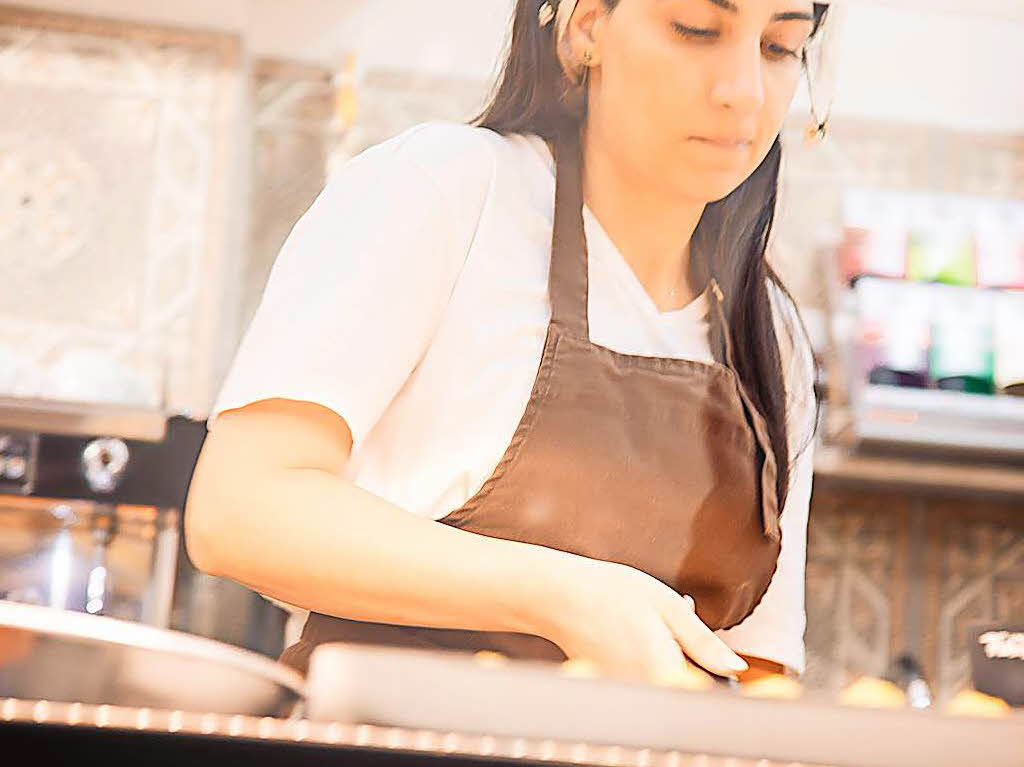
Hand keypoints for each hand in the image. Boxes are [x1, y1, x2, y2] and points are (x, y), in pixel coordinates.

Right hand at [538, 557, 748, 682]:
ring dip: (668, 663)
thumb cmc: (608, 594)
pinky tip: (635, 638)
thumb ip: (705, 642)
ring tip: (650, 631)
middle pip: (686, 689)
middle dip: (691, 663)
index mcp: (665, 673)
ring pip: (664, 685)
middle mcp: (645, 692)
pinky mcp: (614, 691)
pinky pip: (644, 683)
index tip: (714, 661)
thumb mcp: (668, 606)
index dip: (715, 675)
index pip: (708, 692)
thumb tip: (735, 668)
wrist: (558, 596)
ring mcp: (627, 694)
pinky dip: (647, 664)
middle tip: (673, 631)